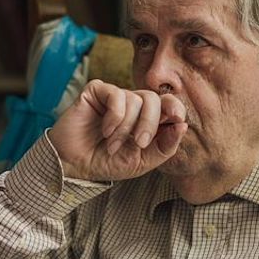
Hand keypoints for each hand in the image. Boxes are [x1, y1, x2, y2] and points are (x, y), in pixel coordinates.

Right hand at [48, 80, 187, 181]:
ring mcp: (114, 97)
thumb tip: (183, 125)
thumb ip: (165, 146)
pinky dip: (115, 116)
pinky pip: (116, 95)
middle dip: (150, 123)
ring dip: (126, 128)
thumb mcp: (142, 161)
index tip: (177, 120)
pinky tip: (105, 130)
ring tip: (112, 145)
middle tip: (139, 143)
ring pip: (134, 99)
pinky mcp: (96, 92)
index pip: (169, 103)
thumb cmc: (107, 163)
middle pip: (154, 99)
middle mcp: (133, 104)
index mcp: (147, 119)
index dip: (175, 108)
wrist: (75, 166)